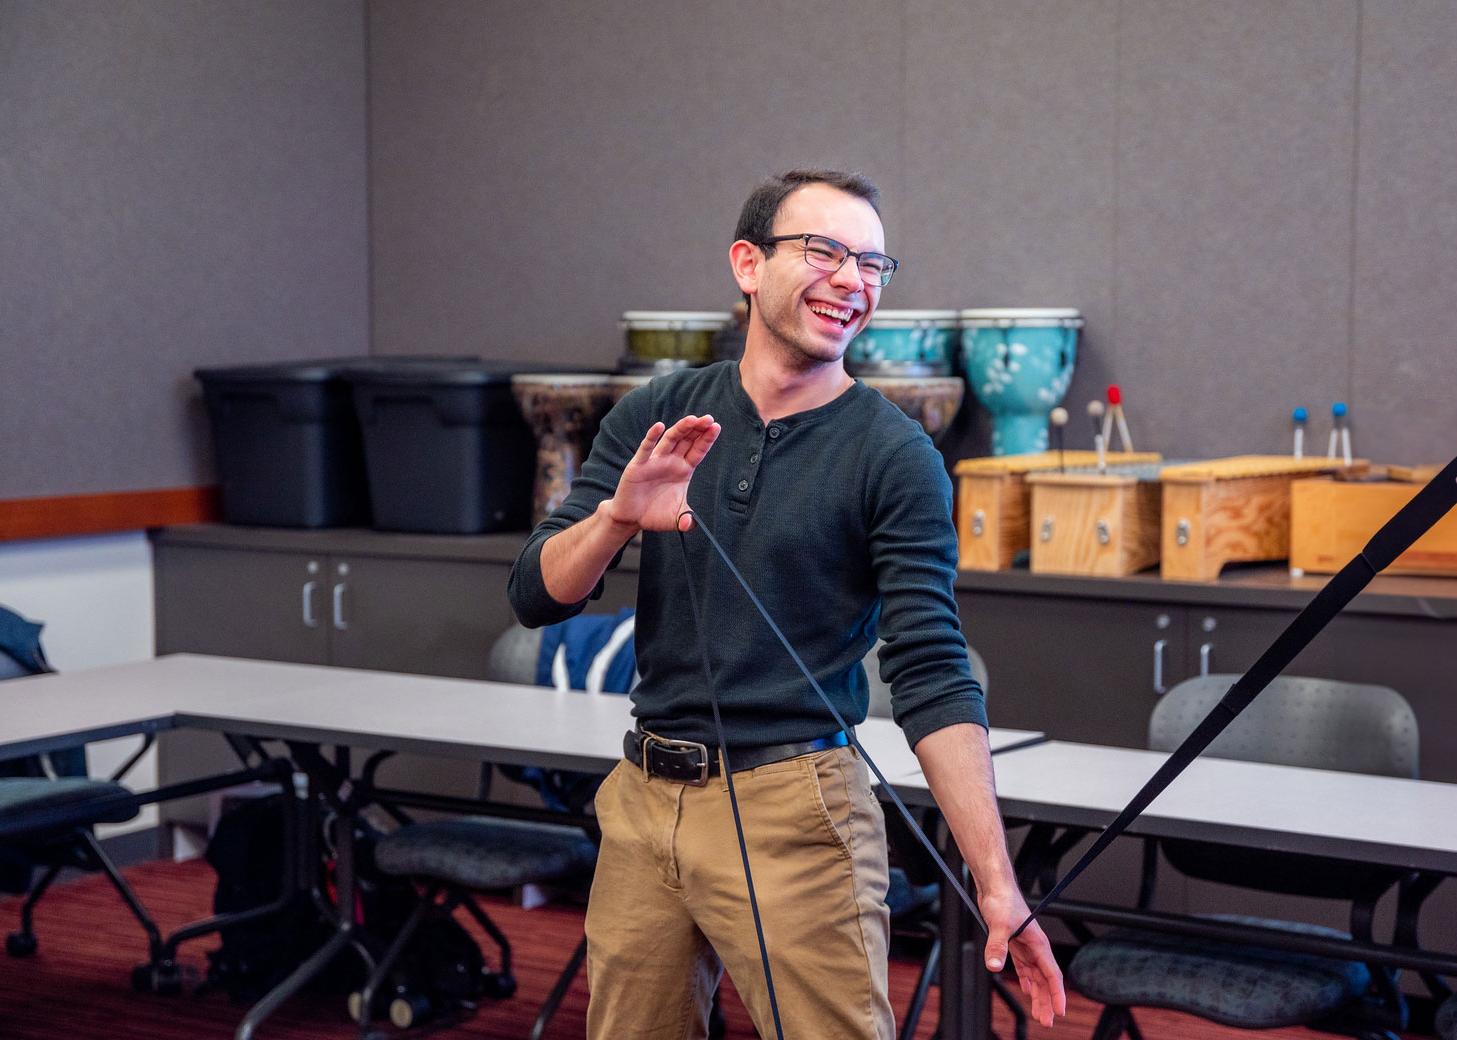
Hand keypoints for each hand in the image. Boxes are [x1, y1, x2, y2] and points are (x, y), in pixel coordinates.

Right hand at [605, 415, 720, 532]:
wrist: (631, 519)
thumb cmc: (655, 514)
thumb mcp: (676, 518)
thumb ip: (686, 520)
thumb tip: (690, 525)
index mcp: (683, 470)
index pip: (698, 451)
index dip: (707, 439)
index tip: (716, 426)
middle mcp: (671, 461)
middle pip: (686, 440)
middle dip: (697, 429)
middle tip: (708, 418)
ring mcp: (655, 461)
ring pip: (670, 440)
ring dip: (681, 429)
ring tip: (692, 419)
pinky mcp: (638, 465)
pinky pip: (646, 449)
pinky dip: (652, 437)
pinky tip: (659, 426)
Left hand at [979, 886, 1066, 1027]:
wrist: (995, 886)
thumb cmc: (1003, 900)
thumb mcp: (999, 924)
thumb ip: (997, 946)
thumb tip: (995, 966)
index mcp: (1038, 944)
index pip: (1052, 974)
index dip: (1057, 994)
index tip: (1060, 1011)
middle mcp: (1035, 947)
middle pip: (1045, 980)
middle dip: (1047, 1001)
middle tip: (1046, 1020)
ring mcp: (1025, 946)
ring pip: (1035, 976)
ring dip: (1037, 994)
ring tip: (1038, 1012)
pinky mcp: (1014, 943)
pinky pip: (1024, 967)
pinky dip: (1026, 980)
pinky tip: (1025, 989)